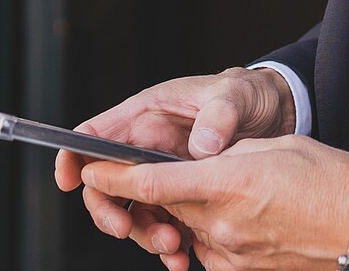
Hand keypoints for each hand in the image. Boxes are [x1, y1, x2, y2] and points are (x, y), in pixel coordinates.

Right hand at [54, 67, 297, 266]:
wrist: (279, 115)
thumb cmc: (249, 94)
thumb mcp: (237, 95)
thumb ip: (218, 116)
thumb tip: (201, 147)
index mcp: (147, 115)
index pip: (95, 135)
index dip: (74, 157)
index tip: (68, 182)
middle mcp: (148, 147)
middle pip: (106, 183)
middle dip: (109, 210)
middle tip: (125, 229)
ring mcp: (164, 173)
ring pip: (134, 211)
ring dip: (144, 234)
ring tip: (172, 247)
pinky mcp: (184, 195)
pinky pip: (164, 223)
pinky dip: (169, 244)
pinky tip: (183, 257)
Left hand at [81, 134, 348, 270]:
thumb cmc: (328, 179)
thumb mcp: (273, 147)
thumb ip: (226, 154)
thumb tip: (199, 160)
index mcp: (227, 182)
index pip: (152, 184)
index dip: (114, 178)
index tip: (91, 170)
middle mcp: (222, 224)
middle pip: (167, 207)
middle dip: (159, 194)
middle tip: (174, 176)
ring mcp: (232, 255)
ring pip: (189, 230)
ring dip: (193, 215)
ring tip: (231, 198)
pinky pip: (211, 255)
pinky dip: (213, 237)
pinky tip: (240, 223)